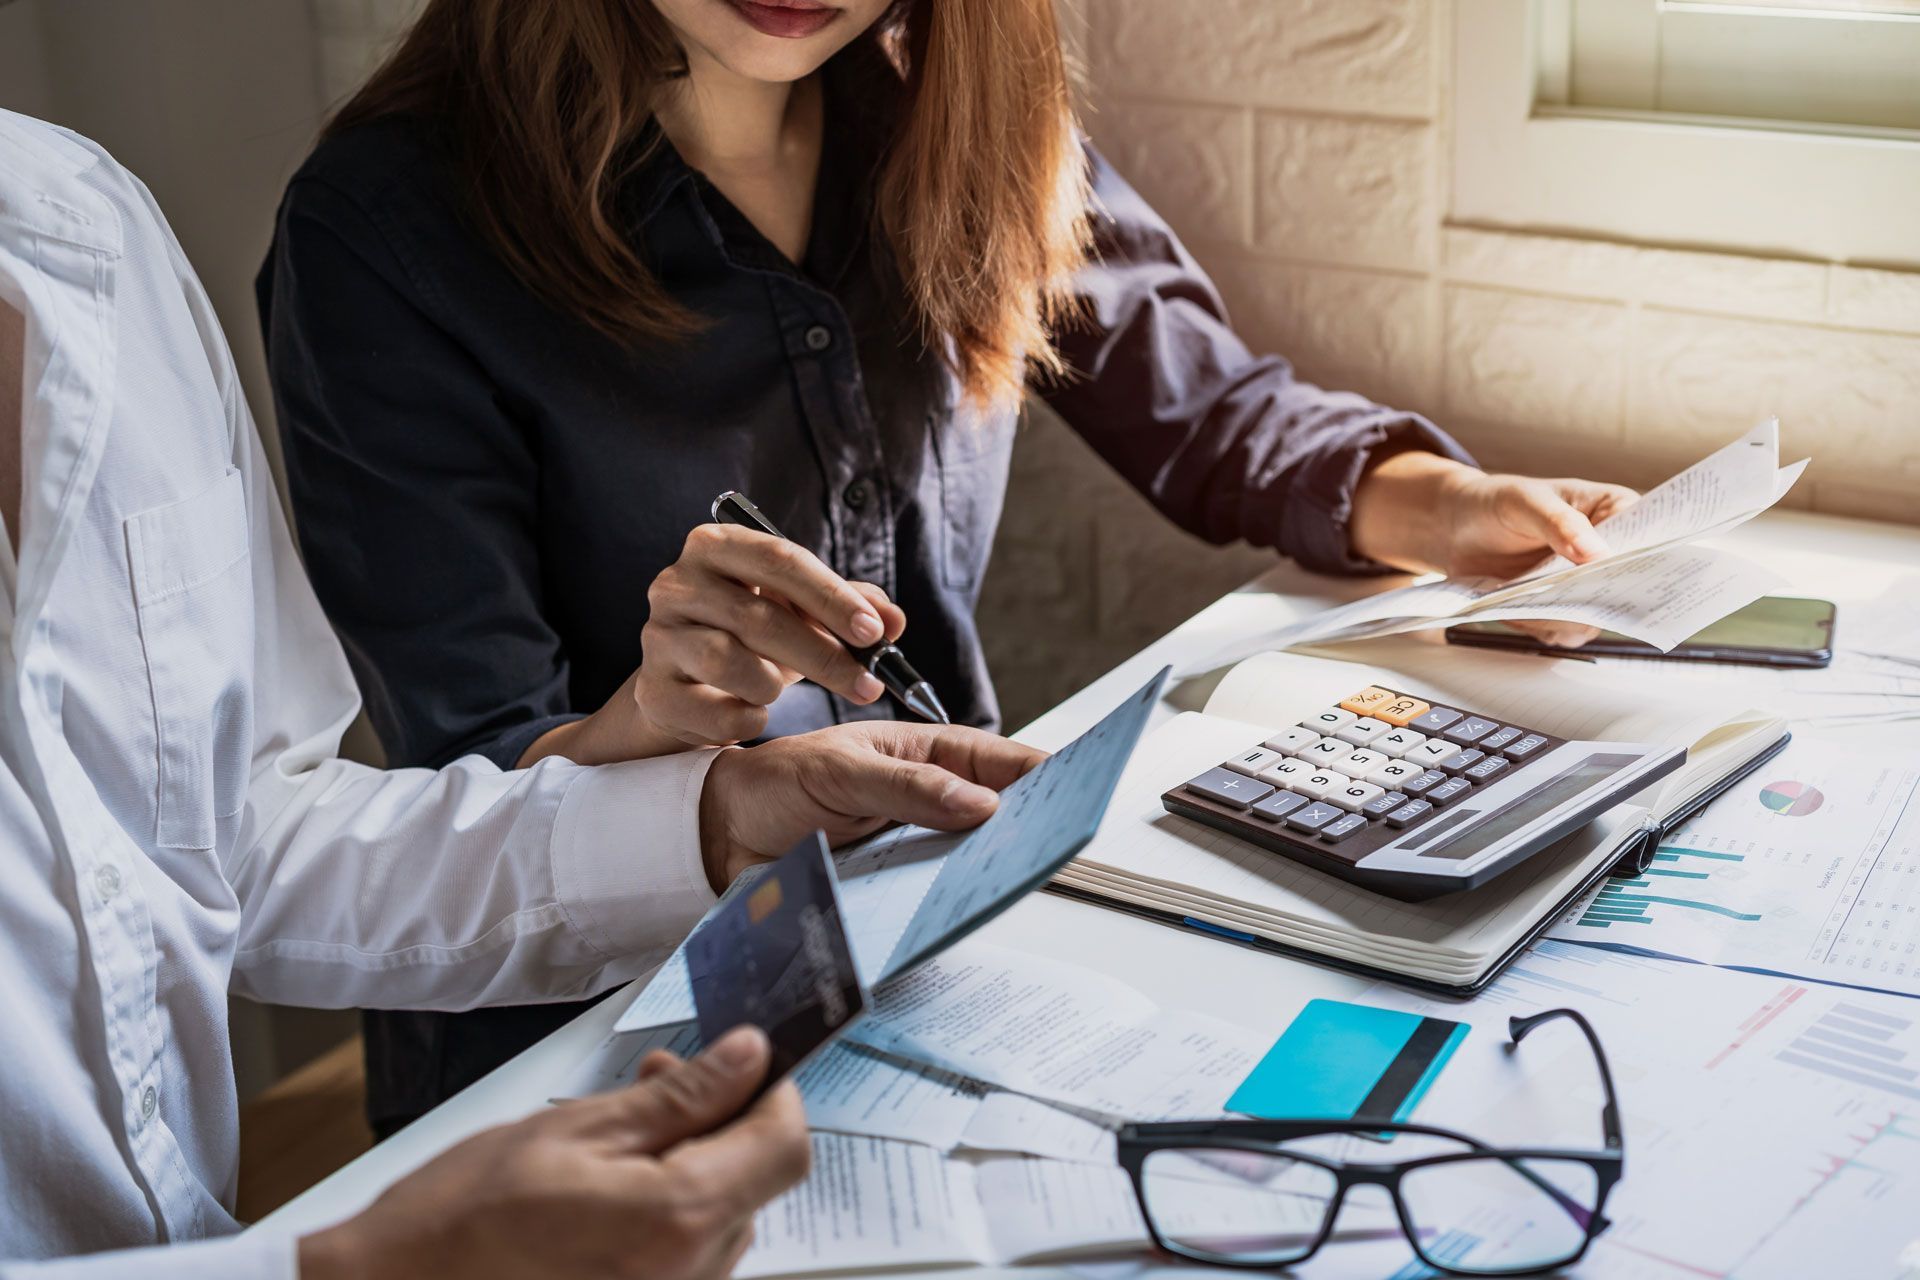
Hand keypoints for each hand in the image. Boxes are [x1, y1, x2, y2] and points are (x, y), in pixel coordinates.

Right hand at [298, 1025, 807, 1279]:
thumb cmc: (466, 1216)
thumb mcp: (576, 1129)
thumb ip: (679, 1097)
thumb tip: (751, 1057)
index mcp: (678, 1220)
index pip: (783, 1146)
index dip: (771, 1093)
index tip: (739, 1061)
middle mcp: (693, 1277)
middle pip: (757, 1181)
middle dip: (723, 1123)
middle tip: (657, 1080)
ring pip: (726, 1216)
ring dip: (694, 1166)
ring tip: (619, 1139)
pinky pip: (691, 1254)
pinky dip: (670, 1211)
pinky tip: (612, 1190)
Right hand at [521, 524, 908, 764]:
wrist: (686, 683)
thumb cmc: (751, 635)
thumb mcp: (800, 611)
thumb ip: (850, 608)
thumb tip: (893, 621)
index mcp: (716, 545)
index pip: (779, 559)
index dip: (831, 597)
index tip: (873, 632)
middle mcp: (677, 583)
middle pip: (759, 616)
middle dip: (824, 655)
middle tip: (869, 684)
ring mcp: (658, 636)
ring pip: (730, 662)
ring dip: (773, 685)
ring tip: (781, 690)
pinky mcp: (651, 688)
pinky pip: (711, 710)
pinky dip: (744, 717)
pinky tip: (753, 714)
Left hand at [698, 720, 1045, 888]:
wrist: (720, 835)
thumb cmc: (777, 784)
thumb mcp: (840, 773)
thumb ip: (907, 787)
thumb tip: (982, 806)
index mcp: (925, 754)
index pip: (998, 761)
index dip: (1043, 772)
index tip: (1079, 787)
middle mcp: (928, 798)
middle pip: (998, 814)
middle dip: (1030, 827)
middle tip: (1060, 845)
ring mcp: (914, 843)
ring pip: (972, 857)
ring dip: (992, 869)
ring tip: (1017, 882)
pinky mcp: (895, 884)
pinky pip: (935, 893)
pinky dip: (951, 902)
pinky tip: (962, 913)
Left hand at [1350, 451, 1638, 646]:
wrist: (1457, 528)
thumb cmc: (1497, 501)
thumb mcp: (1526, 501)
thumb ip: (1560, 524)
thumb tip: (1595, 554)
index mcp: (1616, 513)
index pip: (1653, 538)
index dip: (1656, 558)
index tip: (1639, 572)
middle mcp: (1609, 554)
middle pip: (1632, 587)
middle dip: (1610, 597)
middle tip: (1577, 596)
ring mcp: (1586, 587)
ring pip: (1599, 617)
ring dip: (1570, 616)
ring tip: (1533, 600)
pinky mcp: (1560, 611)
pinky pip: (1565, 632)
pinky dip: (1544, 627)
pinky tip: (1519, 609)